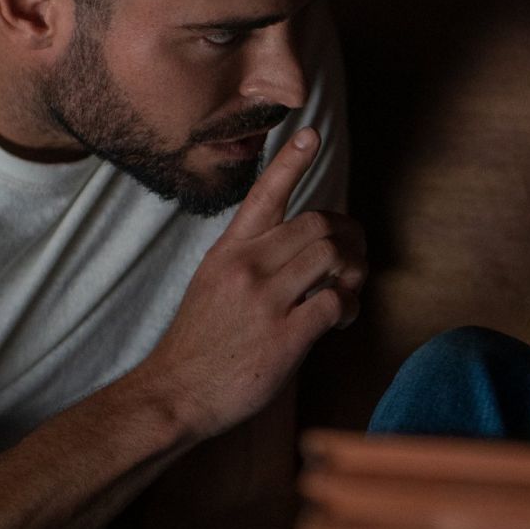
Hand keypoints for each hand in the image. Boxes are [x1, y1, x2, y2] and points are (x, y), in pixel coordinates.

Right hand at [141, 128, 366, 440]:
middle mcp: (247, 267)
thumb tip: (301, 245)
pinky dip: (348, 307)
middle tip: (355, 257)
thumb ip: (251, 258)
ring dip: (353, 272)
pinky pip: (335, 302)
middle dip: (348, 237)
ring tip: (347, 291)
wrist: (175, 393)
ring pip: (331, 256)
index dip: (290, 162)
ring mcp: (265, 301)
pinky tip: (340, 320)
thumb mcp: (212, 282)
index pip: (263, 194)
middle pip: (318, 224)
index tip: (310, 135)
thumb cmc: (199, 341)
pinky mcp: (284, 337)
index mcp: (229, 251)